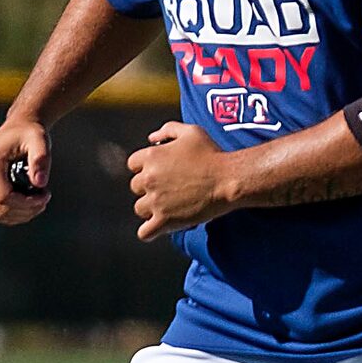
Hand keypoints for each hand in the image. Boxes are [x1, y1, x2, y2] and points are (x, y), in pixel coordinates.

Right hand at [0, 114, 54, 223]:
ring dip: (22, 214)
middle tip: (45, 196)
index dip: (27, 203)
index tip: (46, 194)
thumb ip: (40, 159)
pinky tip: (30, 202)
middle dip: (26, 209)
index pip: (4, 197)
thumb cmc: (30, 132)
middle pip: (1, 209)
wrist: (20, 126)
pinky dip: (15, 213)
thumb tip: (40, 183)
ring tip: (39, 199)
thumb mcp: (39, 141)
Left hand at [128, 122, 238, 239]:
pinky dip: (149, 232)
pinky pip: (145, 233)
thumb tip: (151, 138)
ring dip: (151, 209)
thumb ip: (168, 130)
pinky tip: (159, 228)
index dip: (146, 168)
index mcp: (151, 156)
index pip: (133, 164)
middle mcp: (148, 178)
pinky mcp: (164, 220)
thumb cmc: (213, 154)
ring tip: (169, 207)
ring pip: (140, 209)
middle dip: (150, 188)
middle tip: (169, 190)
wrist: (228, 179)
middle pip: (136, 187)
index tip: (161, 173)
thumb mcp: (191, 132)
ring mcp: (155, 201)